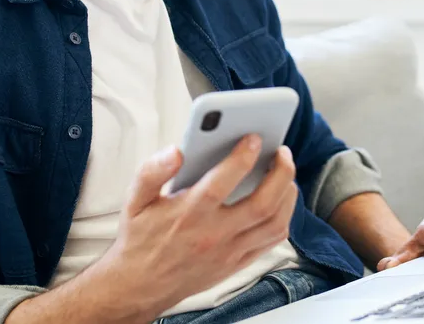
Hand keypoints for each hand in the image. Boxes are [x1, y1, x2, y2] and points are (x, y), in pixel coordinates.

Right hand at [97, 135, 298, 316]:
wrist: (141, 285)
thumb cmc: (141, 238)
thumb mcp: (135, 200)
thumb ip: (152, 172)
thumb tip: (175, 152)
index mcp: (189, 213)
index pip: (223, 181)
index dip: (242, 156)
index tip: (254, 138)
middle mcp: (213, 233)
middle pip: (262, 204)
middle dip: (280, 173)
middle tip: (283, 152)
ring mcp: (229, 251)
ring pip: (274, 223)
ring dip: (288, 195)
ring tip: (286, 172)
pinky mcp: (237, 263)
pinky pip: (271, 242)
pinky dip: (283, 218)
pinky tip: (281, 200)